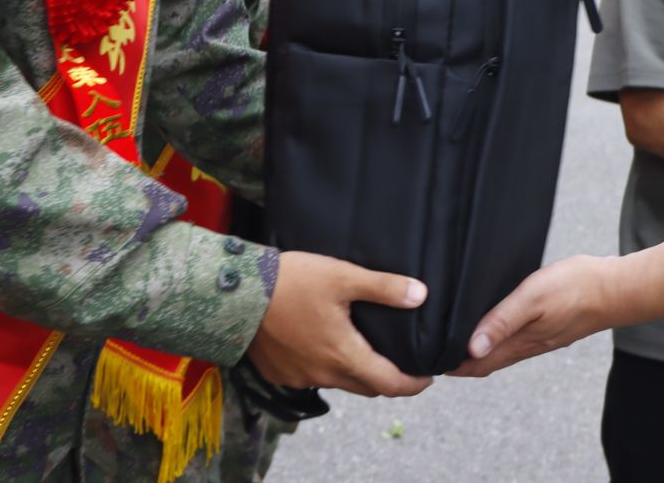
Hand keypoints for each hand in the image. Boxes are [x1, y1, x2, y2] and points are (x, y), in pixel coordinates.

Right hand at [246, 252, 432, 396]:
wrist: (235, 295)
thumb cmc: (292, 283)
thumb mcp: (342, 276)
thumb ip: (384, 288)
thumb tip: (420, 295)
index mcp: (344, 356)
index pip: (390, 384)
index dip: (413, 384)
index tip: (427, 377)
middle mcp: (323, 375)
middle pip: (366, 387)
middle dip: (387, 378)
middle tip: (400, 362)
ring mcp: (299, 377)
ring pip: (338, 382)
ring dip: (354, 372)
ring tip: (363, 348)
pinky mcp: (279, 373)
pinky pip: (311, 377)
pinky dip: (324, 367)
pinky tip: (323, 345)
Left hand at [447, 254, 616, 377]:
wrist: (614, 288)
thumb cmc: (574, 288)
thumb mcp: (532, 298)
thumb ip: (502, 321)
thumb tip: (471, 347)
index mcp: (519, 343)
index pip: (476, 365)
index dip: (451, 366)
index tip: (426, 361)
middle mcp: (526, 347)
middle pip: (484, 362)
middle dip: (458, 360)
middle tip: (432, 351)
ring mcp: (538, 339)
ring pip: (499, 351)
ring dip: (475, 349)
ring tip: (453, 337)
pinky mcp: (547, 328)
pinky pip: (513, 340)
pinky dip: (494, 337)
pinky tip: (490, 323)